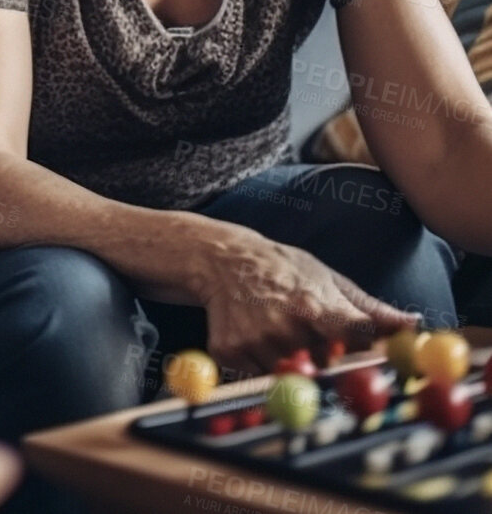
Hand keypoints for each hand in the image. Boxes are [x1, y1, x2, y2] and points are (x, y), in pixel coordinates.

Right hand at [193, 223, 415, 374]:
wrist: (222, 258)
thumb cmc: (282, 269)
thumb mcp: (327, 279)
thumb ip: (370, 310)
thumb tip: (413, 327)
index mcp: (316, 307)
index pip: (358, 341)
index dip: (364, 350)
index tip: (362, 350)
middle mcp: (286, 327)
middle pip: (325, 368)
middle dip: (323, 358)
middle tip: (310, 335)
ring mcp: (256, 341)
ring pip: (290, 377)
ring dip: (291, 363)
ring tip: (279, 330)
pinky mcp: (230, 352)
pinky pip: (256, 376)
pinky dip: (259, 363)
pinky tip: (254, 333)